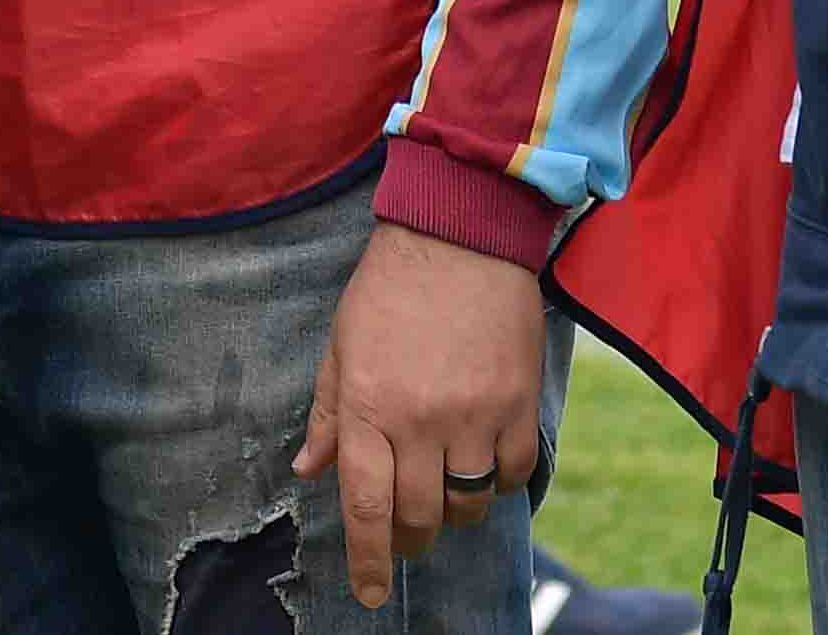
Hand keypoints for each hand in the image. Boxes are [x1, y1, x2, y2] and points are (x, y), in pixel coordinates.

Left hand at [290, 221, 544, 604]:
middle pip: (419, 516)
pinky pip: (514, 474)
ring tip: (444, 490)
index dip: (367, 561)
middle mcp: (420, 420)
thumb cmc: (390, 287)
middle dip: (410, 537)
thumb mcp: (342, 345)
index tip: (368, 593)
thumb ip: (329, 414)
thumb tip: (308, 471)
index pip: (365, 507)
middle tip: (407, 530)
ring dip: (453, 512)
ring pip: (467, 503)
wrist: (461, 233)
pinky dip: (499, 482)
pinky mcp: (518, 404)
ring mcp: (474, 415)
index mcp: (368, 406)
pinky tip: (485, 461)